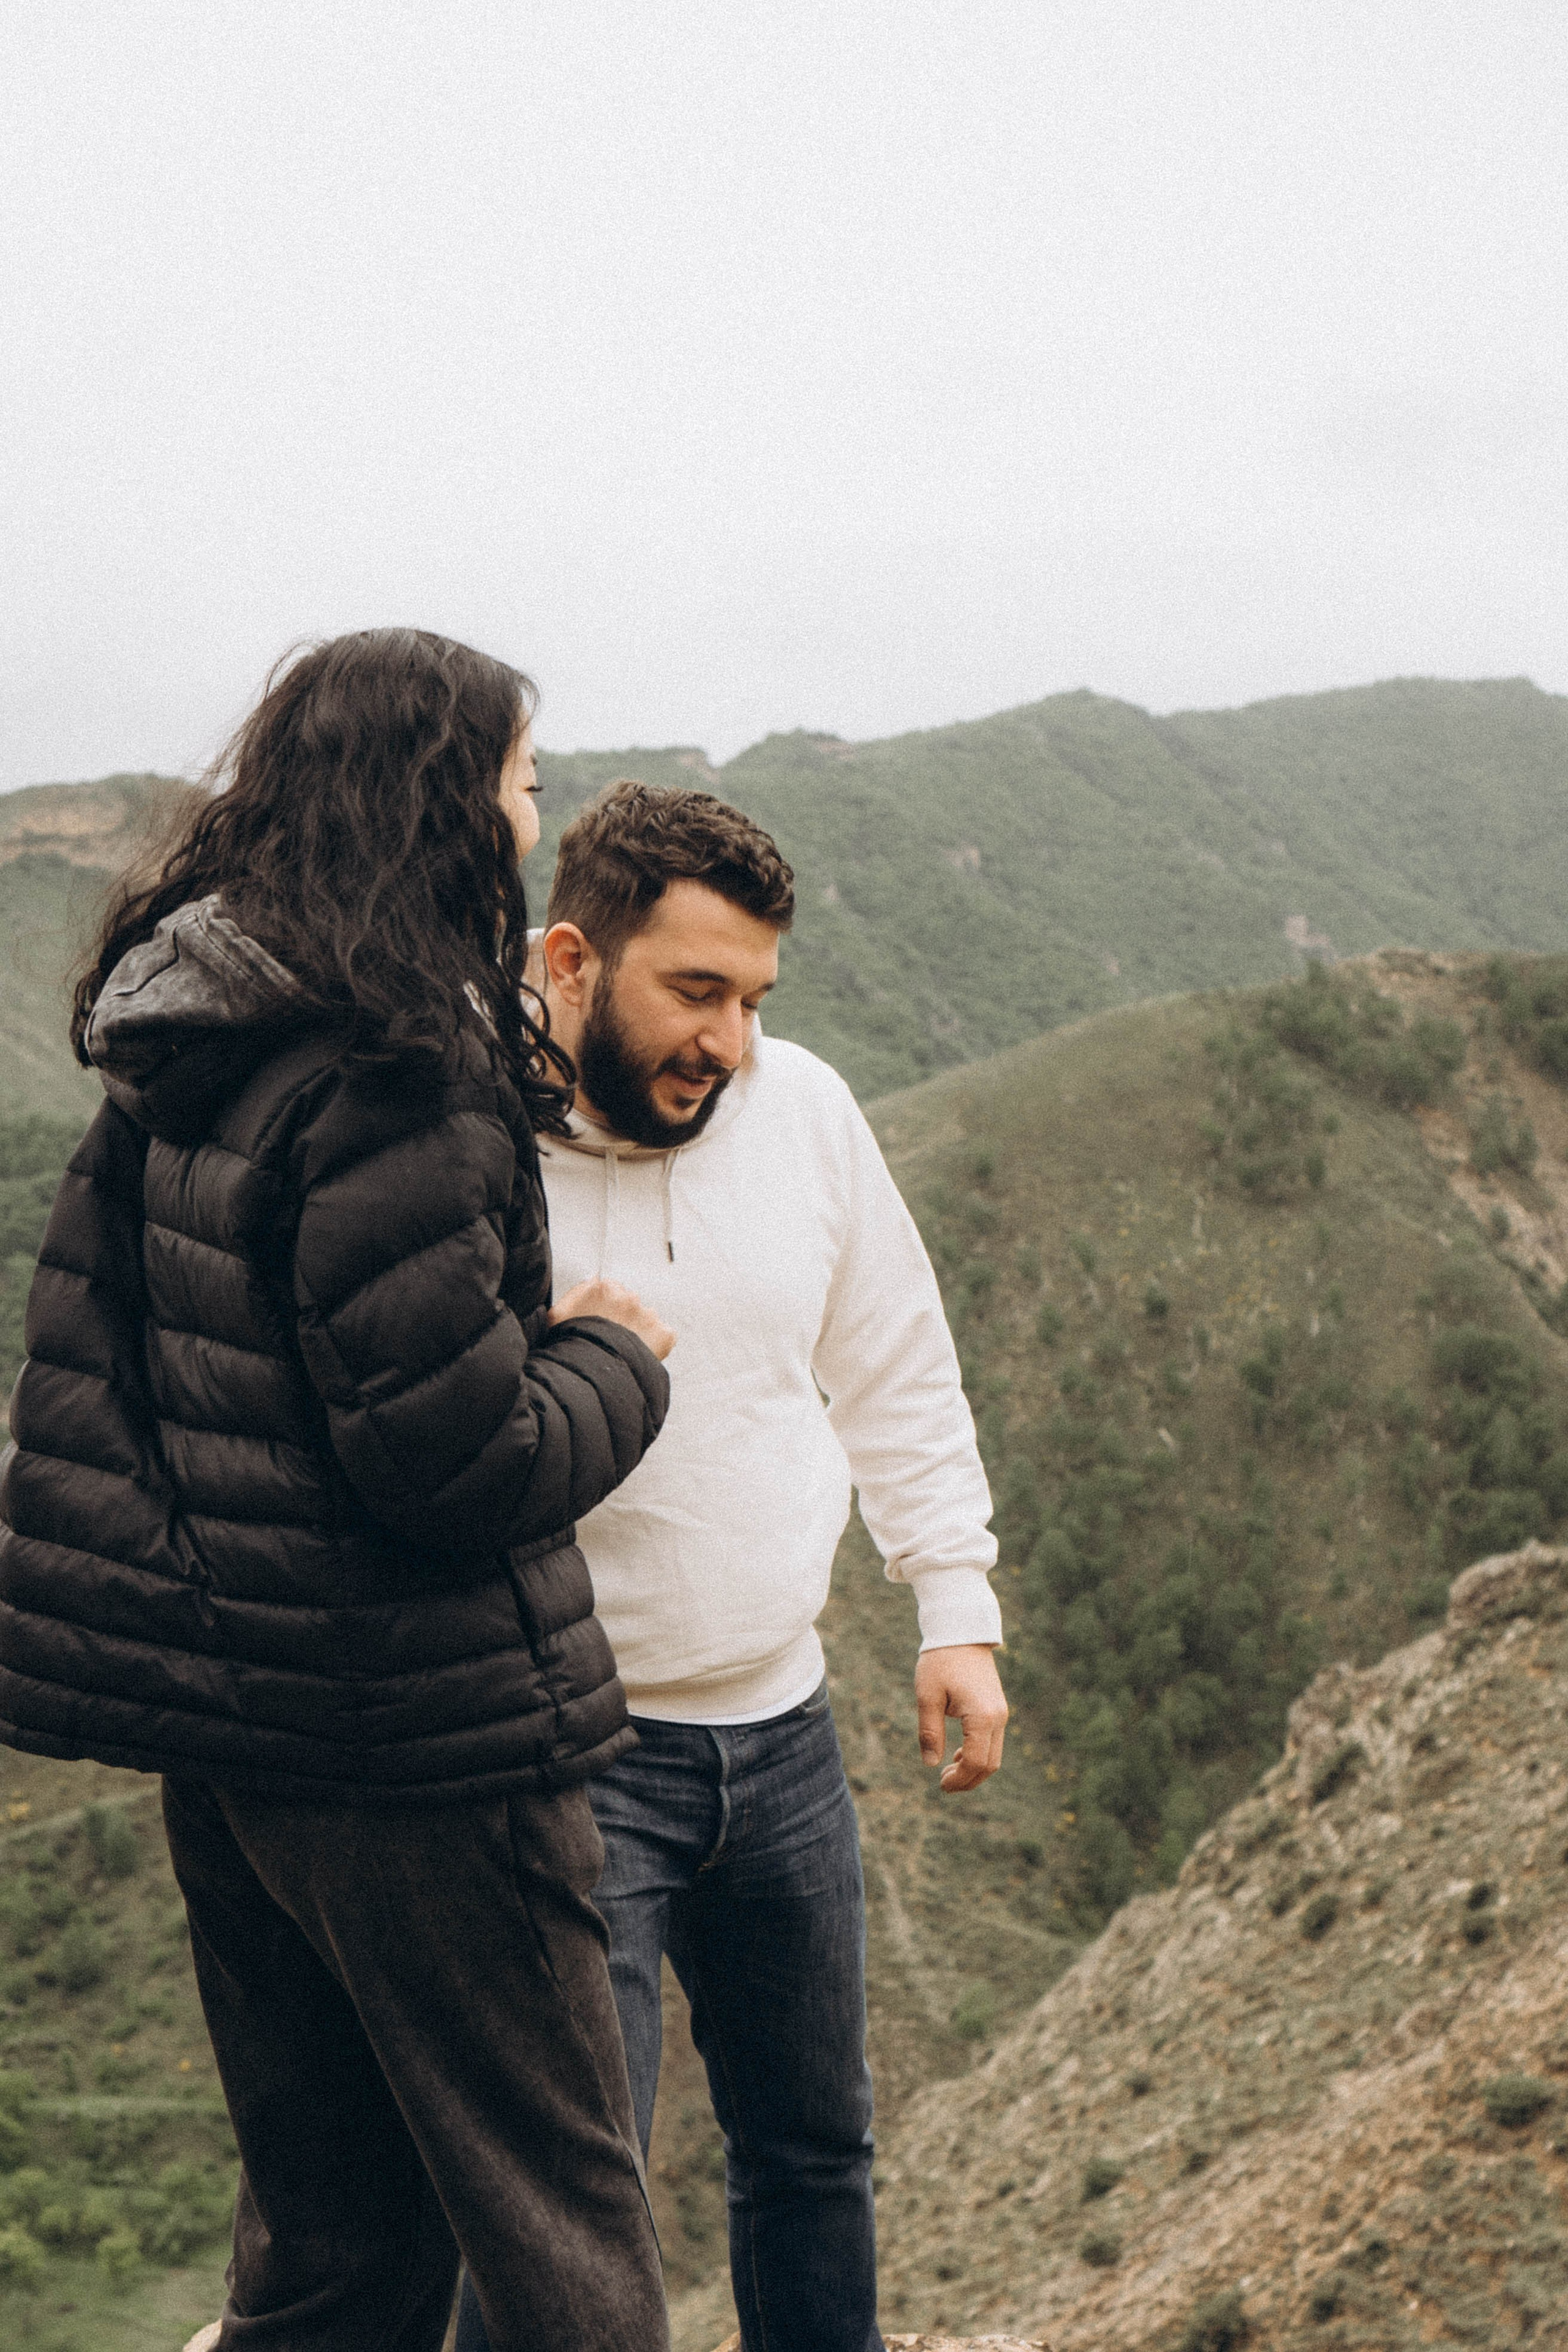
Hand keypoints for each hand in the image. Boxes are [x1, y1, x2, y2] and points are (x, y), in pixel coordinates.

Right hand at [548, 1278, 675, 1361]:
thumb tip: (593, 1277)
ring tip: (621, 1353)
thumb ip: (575, 1293)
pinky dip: (655, 1346)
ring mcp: (648, 1315)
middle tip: (608, 1341)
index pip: (610, 1291)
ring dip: (637, 1332)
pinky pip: (663, 1336)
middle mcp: (628, 1297)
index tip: (598, 1324)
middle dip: (621, 1319)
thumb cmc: (569, 1348)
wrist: (594, 1376)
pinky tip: (636, 1357)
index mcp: (603, 1288)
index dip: (604, 1309)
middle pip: (628, 1305)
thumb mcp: (556, 1317)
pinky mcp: (663, 1334)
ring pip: (645, 1320)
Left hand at [915, 1645, 1007, 1790]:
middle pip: (989, 1764)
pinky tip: (957, 1754)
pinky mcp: (997, 1708)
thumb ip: (930, 1732)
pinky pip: (993, 1741)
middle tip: (943, 1784)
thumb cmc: (940, 1661)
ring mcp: (1001, 1713)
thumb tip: (930, 1764)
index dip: (959, 1779)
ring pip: (994, 1755)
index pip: (974, 1761)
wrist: (961, 1631)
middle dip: (968, 1780)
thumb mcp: (927, 1696)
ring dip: (973, 1769)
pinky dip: (978, 1754)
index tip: (940, 1785)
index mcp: (982, 1716)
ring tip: (948, 1772)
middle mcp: (998, 1717)